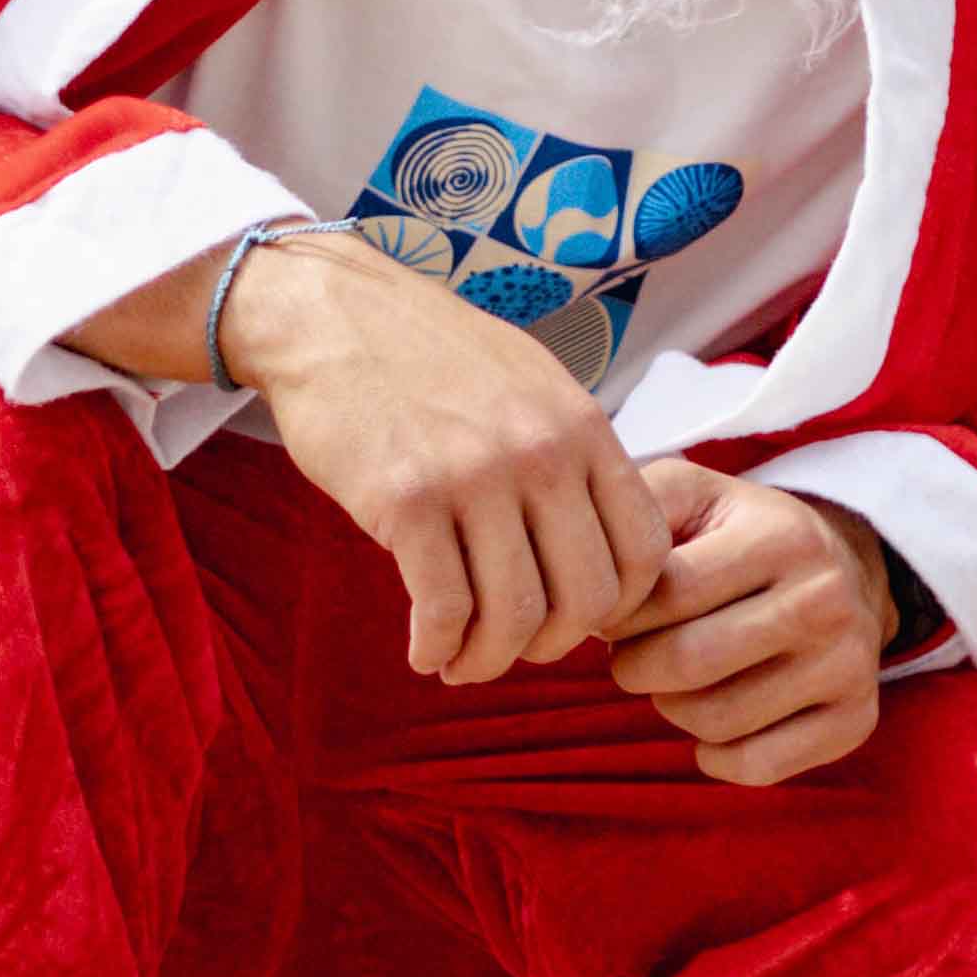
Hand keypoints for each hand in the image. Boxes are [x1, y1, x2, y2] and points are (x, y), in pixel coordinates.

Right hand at [228, 243, 672, 683]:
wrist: (333, 315)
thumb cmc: (430, 358)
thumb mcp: (532, 387)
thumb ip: (572, 459)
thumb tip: (599, 550)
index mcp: (582, 427)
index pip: (643, 549)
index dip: (618, 606)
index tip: (575, 618)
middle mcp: (541, 452)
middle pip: (586, 598)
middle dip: (552, 645)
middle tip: (514, 647)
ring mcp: (475, 476)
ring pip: (514, 615)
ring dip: (488, 661)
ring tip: (461, 661)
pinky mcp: (406, 499)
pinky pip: (443, 608)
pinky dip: (437, 648)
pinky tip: (423, 650)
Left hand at [603, 460, 904, 785]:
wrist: (844, 571)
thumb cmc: (741, 537)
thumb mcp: (695, 496)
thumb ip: (639, 507)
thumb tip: (589, 563)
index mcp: (781, 536)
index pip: (667, 595)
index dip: (619, 615)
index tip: (615, 615)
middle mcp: (825, 599)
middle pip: (686, 663)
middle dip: (635, 667)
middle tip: (634, 655)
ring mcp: (848, 665)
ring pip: (714, 720)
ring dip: (672, 708)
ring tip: (678, 680)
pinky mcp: (854, 720)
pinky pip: (756, 765)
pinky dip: (716, 755)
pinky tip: (715, 722)